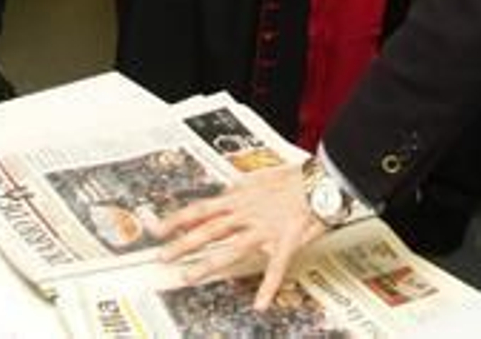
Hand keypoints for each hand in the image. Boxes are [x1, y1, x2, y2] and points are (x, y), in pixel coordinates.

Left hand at [157, 163, 323, 309]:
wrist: (322, 179)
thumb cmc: (294, 178)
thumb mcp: (260, 177)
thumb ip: (241, 187)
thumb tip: (226, 191)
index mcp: (240, 197)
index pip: (201, 209)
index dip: (178, 219)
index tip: (159, 228)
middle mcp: (247, 212)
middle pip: (209, 229)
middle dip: (183, 244)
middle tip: (162, 257)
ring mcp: (265, 228)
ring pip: (232, 248)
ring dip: (209, 264)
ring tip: (190, 278)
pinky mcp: (286, 240)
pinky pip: (276, 267)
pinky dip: (268, 286)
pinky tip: (260, 304)